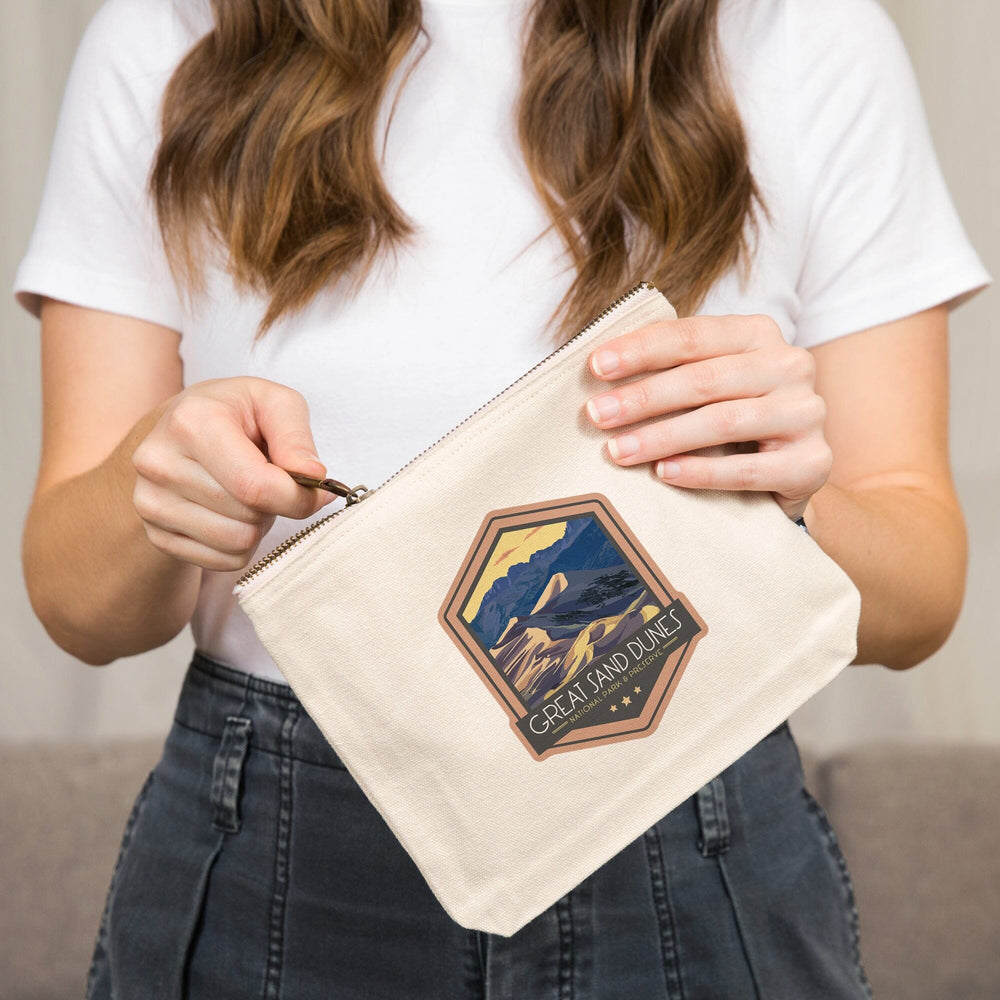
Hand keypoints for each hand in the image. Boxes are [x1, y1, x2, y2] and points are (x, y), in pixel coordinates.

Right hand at [131, 377, 333, 570]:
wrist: (178, 431)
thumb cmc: (234, 414)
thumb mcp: (273, 403)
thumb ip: (297, 437)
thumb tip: (313, 476)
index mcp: (191, 422)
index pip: (256, 486)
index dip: (298, 497)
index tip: (316, 490)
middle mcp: (160, 463)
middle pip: (248, 516)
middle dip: (274, 505)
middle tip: (267, 479)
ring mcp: (150, 502)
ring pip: (237, 543)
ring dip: (257, 525)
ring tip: (247, 494)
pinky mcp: (155, 534)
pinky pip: (223, 560)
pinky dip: (240, 543)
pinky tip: (230, 512)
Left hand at [586, 314, 831, 519]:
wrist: (789, 472)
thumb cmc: (730, 422)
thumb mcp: (705, 384)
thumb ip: (667, 370)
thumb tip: (596, 371)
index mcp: (758, 334)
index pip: (692, 336)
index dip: (641, 349)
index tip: (595, 367)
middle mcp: (790, 365)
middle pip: (705, 378)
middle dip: (643, 397)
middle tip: (597, 415)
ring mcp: (806, 413)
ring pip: (723, 421)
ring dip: (663, 436)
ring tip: (619, 450)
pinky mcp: (812, 462)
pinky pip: (748, 469)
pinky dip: (701, 472)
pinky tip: (664, 474)